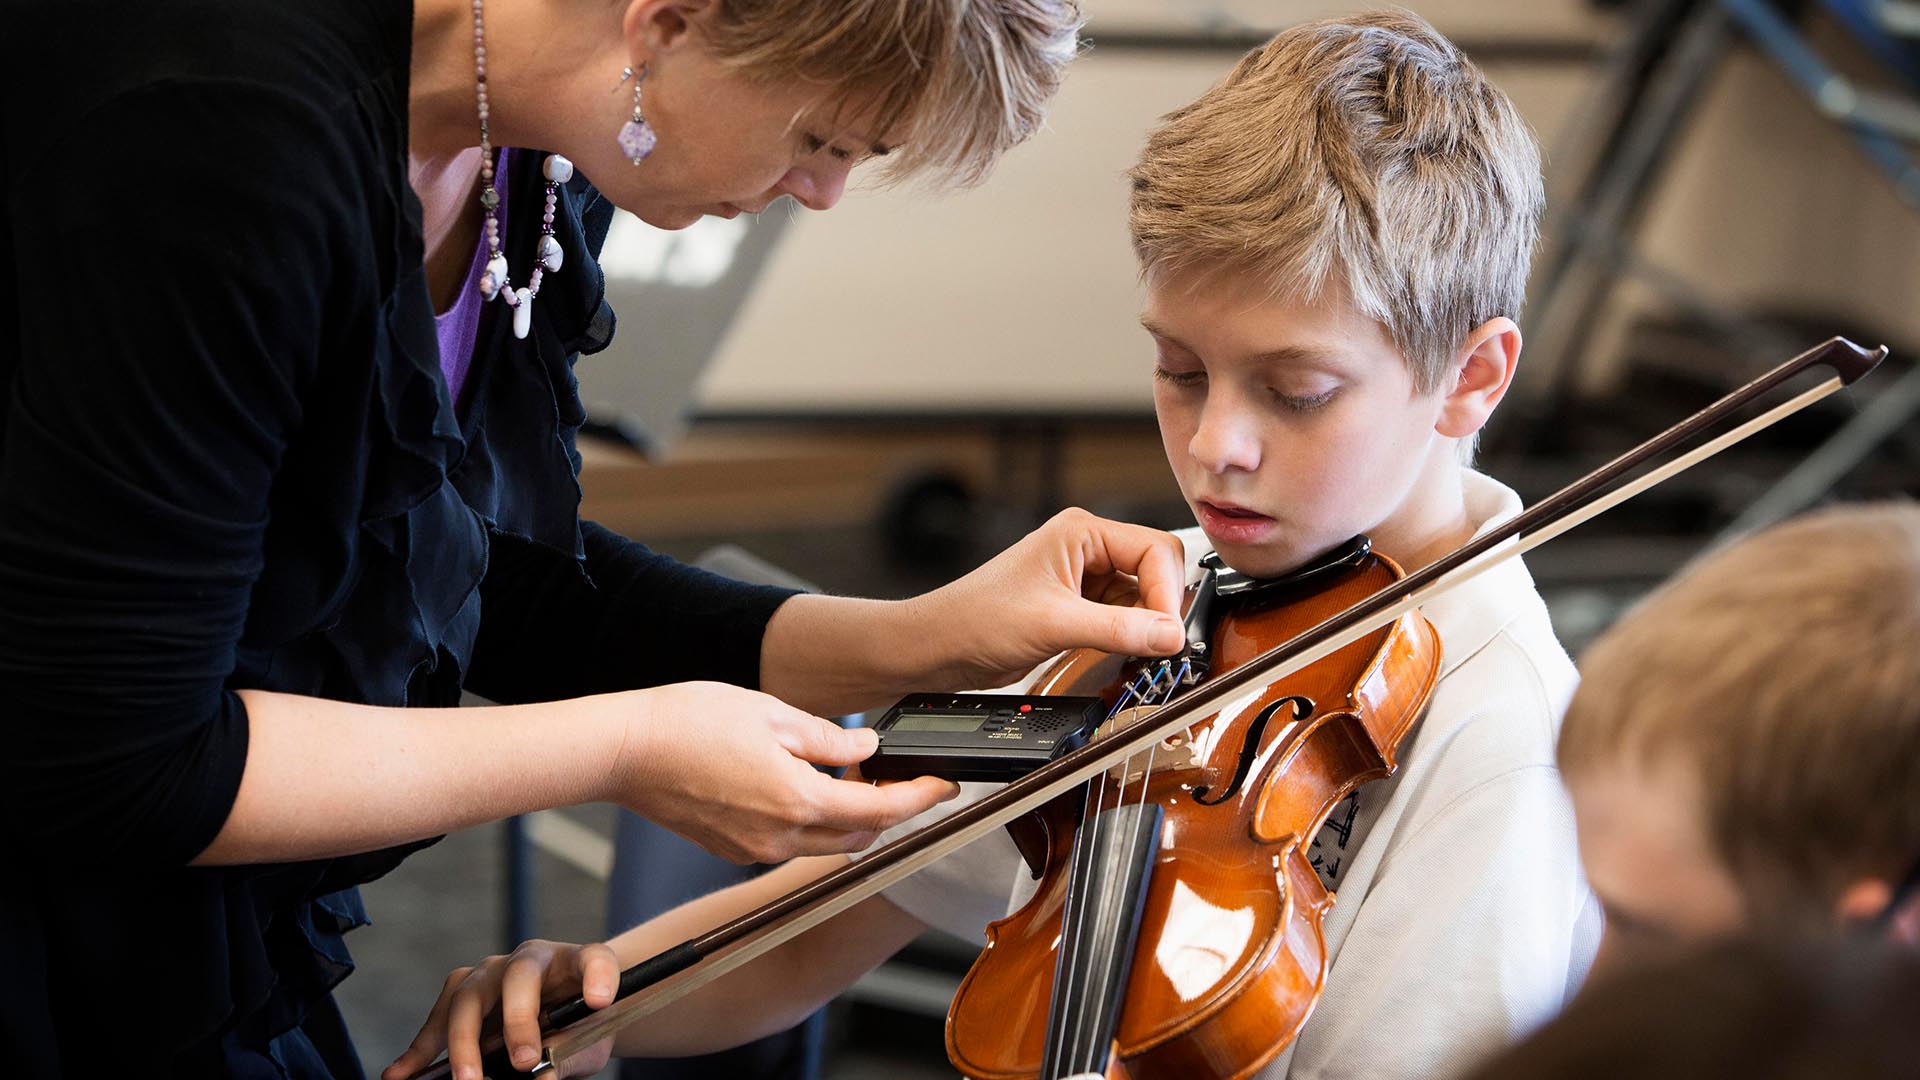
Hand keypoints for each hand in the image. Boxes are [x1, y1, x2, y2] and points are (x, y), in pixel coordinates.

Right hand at [383, 939, 617, 1079]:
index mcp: (575, 962)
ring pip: (468, 994)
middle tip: (523, 1061)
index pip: (594, 959)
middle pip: (518, 977)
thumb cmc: (579, 1024)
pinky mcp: (462, 993)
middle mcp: (530, 958)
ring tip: (466, 1078)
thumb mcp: (586, 1044)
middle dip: (518, 1020)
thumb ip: (569, 1057)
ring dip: (463, 1040)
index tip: (601, 1000)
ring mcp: (491, 972)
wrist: (562, 1012)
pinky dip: (420, 1048)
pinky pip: (438, 1017)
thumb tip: (542, 1077)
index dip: (599, 977)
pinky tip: (400, 1073)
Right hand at [611, 682, 958, 863]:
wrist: (624, 751)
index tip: (944, 784)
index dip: (920, 797)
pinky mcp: (732, 849)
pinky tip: (804, 787)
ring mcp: (754, 849)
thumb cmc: (688, 722)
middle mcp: (780, 837)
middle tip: (900, 774)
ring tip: (851, 774)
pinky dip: (812, 822)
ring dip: (850, 816)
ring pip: (826, 843)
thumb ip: (829, 737)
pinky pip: (790, 843)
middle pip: (859, 835)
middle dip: (889, 810)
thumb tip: (869, 746)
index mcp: (797, 800)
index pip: (882, 809)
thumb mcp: (772, 714)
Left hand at [908, 508, 1188, 687]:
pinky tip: (1129, 654)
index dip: (1167, 593)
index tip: (1169, 634)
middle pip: (1157, 569)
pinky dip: (1133, 636)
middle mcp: (1088, 548)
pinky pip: (1125, 616)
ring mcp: (1085, 578)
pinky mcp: (1080, 607)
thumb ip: (1117, 629)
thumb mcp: (1053, 624)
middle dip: (1163, 606)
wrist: (940, 647)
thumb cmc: (977, 619)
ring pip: (1144, 595)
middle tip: (1163, 645)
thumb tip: (1170, 635)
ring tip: (1145, 653)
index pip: (1155, 550)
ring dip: (1149, 624)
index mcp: (1082, 532)